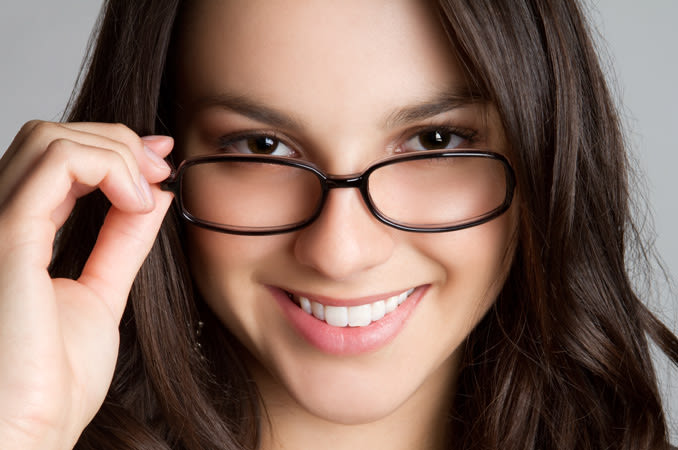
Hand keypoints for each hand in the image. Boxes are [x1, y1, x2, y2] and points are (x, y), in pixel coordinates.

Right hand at [0, 121, 172, 448]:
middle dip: (118, 141)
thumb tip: (153, 196)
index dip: (113, 148)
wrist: (28, 434)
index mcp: (15, 235)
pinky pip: (57, 163)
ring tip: (151, 189)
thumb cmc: (51, 382)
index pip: (55, 161)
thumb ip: (121, 241)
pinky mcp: (6, 236)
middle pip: (51, 137)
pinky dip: (109, 166)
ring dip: (116, 150)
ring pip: (51, 138)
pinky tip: (139, 200)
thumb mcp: (101, 293)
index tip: (163, 161)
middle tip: (163, 167)